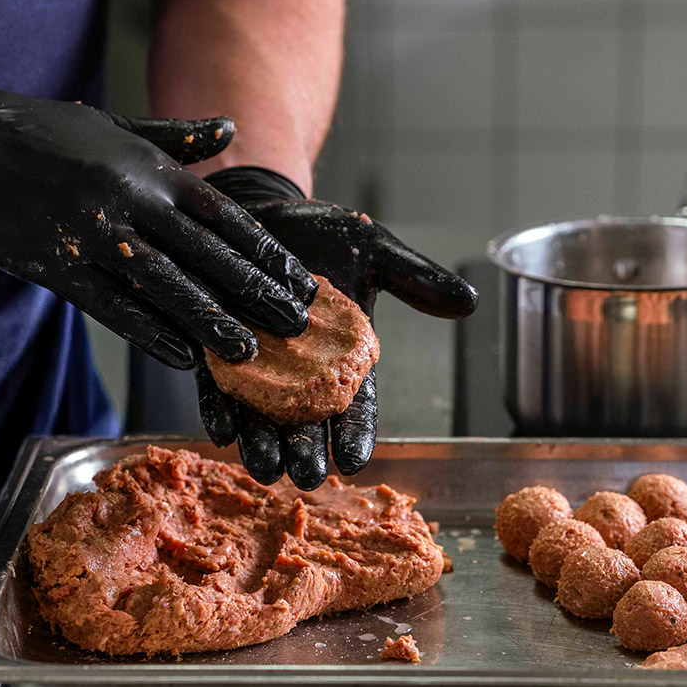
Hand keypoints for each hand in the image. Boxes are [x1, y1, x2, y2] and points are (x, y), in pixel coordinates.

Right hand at [0, 83, 317, 368]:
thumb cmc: (44, 131)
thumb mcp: (116, 125)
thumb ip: (177, 137)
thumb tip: (231, 130)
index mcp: (149, 168)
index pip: (223, 216)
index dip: (265, 252)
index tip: (296, 280)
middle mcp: (130, 201)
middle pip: (206, 255)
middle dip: (253, 293)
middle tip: (293, 325)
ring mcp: (92, 235)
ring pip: (165, 286)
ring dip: (210, 321)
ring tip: (246, 351)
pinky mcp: (57, 266)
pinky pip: (113, 306)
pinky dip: (151, 333)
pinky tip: (184, 355)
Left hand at [197, 166, 477, 489]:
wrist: (267, 209)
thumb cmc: (323, 232)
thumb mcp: (374, 251)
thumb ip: (415, 279)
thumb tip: (469, 302)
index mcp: (343, 358)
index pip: (355, 405)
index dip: (356, 434)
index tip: (353, 462)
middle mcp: (299, 371)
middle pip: (305, 421)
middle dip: (304, 451)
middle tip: (303, 477)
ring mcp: (257, 365)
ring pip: (261, 415)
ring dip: (261, 443)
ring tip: (262, 467)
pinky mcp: (218, 349)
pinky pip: (218, 385)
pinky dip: (220, 407)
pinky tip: (222, 427)